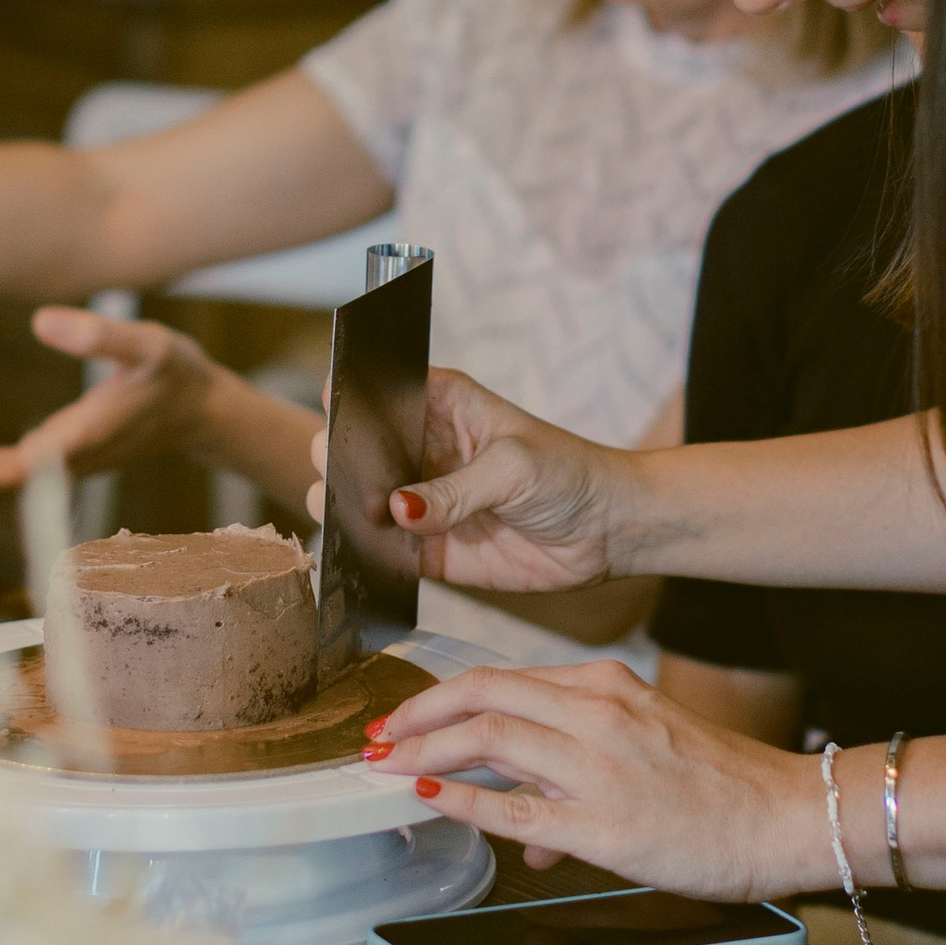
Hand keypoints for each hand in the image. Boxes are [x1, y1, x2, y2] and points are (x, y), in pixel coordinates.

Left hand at [0, 308, 226, 488]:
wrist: (203, 410)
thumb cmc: (176, 373)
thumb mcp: (147, 343)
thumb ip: (98, 334)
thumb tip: (39, 322)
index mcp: (87, 433)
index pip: (28, 465)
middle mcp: (77, 456)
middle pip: (12, 480)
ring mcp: (75, 462)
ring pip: (19, 481)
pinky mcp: (75, 458)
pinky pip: (29, 474)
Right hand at [307, 366, 632, 593]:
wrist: (607, 531)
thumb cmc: (570, 474)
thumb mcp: (514, 468)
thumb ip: (455, 490)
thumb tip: (398, 511)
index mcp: (439, 405)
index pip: (375, 390)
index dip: (348, 401)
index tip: (339, 424)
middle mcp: (421, 448)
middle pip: (352, 447)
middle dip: (338, 461)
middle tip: (351, 481)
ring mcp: (421, 499)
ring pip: (356, 500)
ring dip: (345, 510)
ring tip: (359, 518)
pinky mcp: (428, 548)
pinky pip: (384, 551)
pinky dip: (369, 553)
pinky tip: (364, 554)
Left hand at [362, 659, 820, 899]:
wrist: (787, 816)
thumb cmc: (725, 787)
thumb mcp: (646, 752)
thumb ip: (578, 779)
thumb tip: (528, 836)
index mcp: (605, 687)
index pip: (502, 679)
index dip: (440, 699)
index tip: (403, 721)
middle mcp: (597, 712)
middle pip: (481, 693)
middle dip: (416, 716)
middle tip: (377, 739)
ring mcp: (599, 765)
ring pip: (489, 737)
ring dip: (425, 752)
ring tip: (387, 768)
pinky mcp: (606, 821)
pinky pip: (517, 807)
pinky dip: (465, 801)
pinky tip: (432, 800)